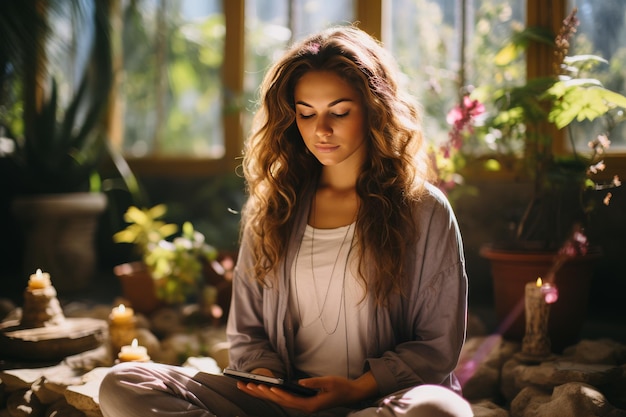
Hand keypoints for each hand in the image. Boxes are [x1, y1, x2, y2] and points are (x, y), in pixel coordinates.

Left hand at [236, 373, 376, 413]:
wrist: (350, 394)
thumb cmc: (341, 388)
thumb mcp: (330, 382)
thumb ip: (314, 383)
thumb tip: (299, 383)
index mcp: (310, 405)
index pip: (289, 400)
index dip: (277, 394)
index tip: (266, 387)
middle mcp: (303, 408)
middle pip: (278, 401)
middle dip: (261, 393)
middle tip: (245, 386)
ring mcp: (301, 406)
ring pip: (278, 400)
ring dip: (262, 394)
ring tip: (246, 386)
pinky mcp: (301, 402)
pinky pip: (282, 398)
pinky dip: (271, 394)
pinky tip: (262, 389)